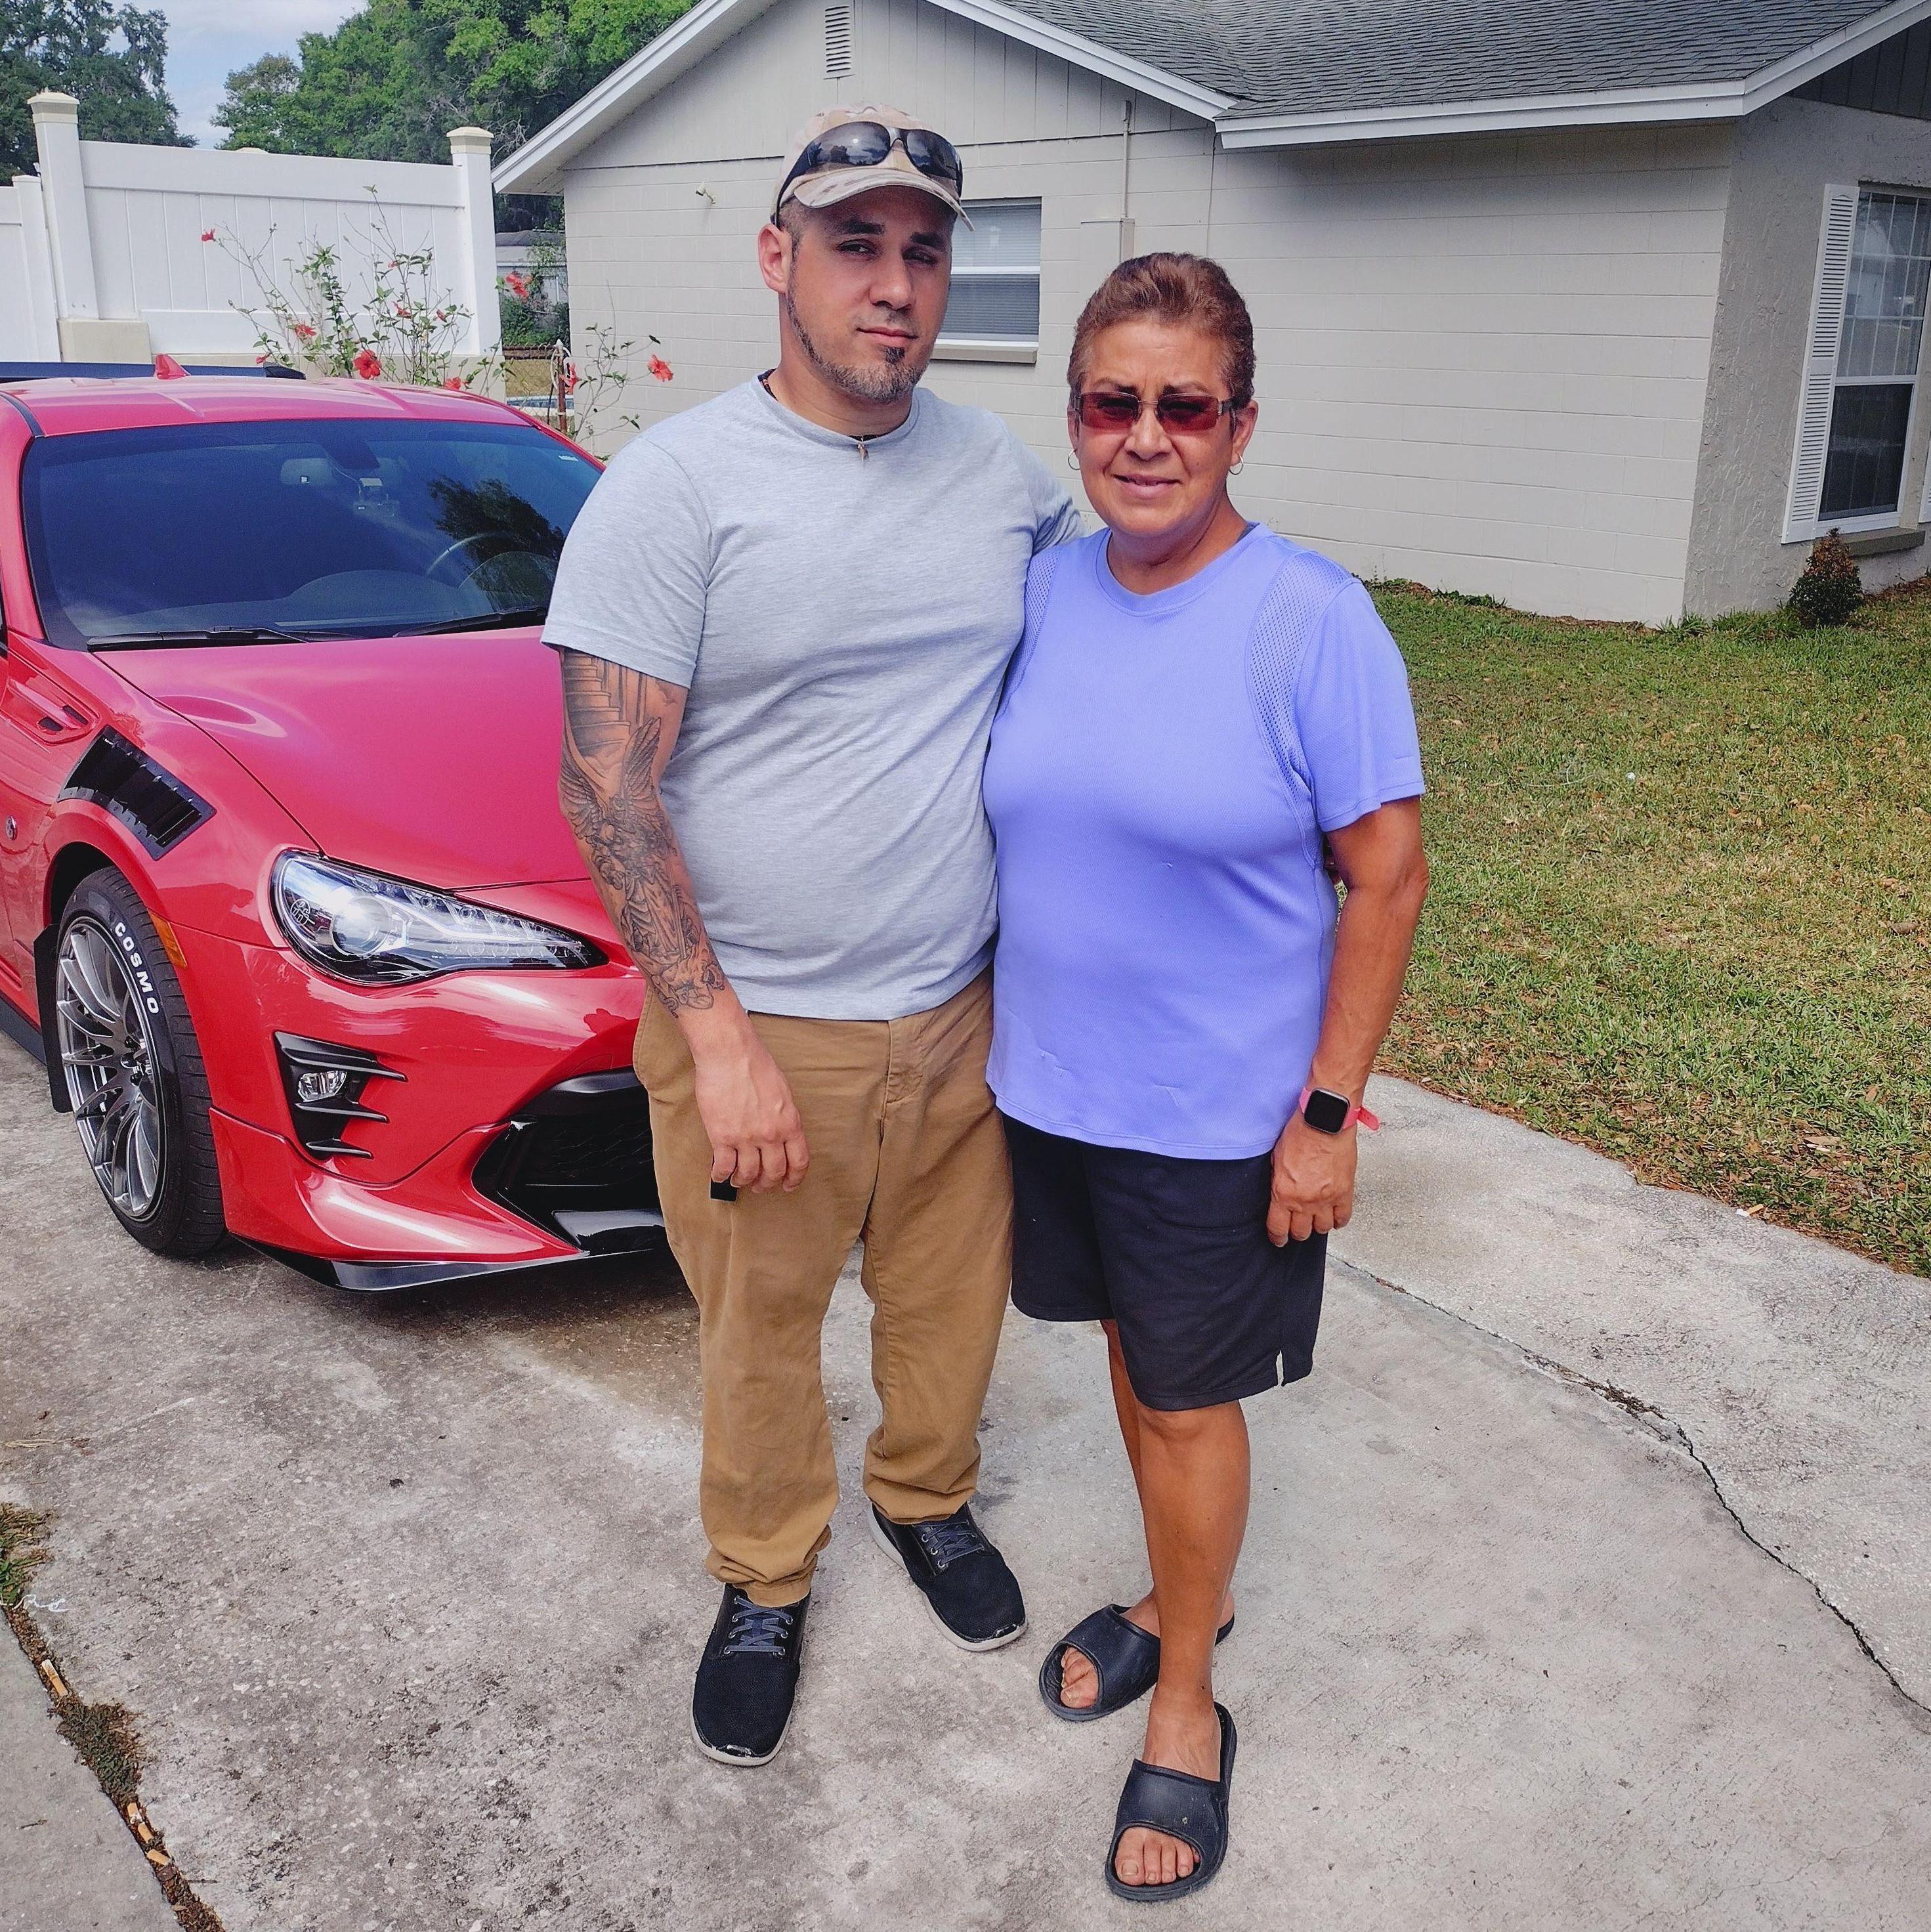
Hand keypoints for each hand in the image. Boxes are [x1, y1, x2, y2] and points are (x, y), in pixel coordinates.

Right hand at [688, 1021, 809, 1192]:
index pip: (799, 1161)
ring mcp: (746, 1138)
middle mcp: (771, 1135)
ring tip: (739, 1180)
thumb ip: (784, 1117)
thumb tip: (781, 1134)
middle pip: (774, 1172)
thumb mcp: (782, 1092)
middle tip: (761, 1185)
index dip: (795, 1178)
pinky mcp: (722, 1138)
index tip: (789, 1184)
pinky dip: (721, 1175)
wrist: (730, 1054)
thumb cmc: (755, 1065)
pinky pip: (723, 1167)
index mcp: (790, 1123)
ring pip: (748, 1174)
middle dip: (767, 1183)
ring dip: (743, 1181)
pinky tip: (719, 1174)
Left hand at [1267, 1114, 1356, 1245]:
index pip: (1278, 1228)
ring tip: (1316, 1220)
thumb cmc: (1300, 1133)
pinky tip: (1334, 1218)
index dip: (1277, 1237)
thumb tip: (1278, 1195)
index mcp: (1284, 1193)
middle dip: (1297, 1232)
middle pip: (1301, 1232)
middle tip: (1297, 1227)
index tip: (1278, 1239)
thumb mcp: (1276, 1159)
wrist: (1324, 1122)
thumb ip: (1278, 1182)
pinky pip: (1343, 1217)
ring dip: (1318, 1226)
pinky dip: (1339, 1221)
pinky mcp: (1344, 1192)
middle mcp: (1305, 1201)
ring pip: (1323, 1229)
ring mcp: (1327, 1199)